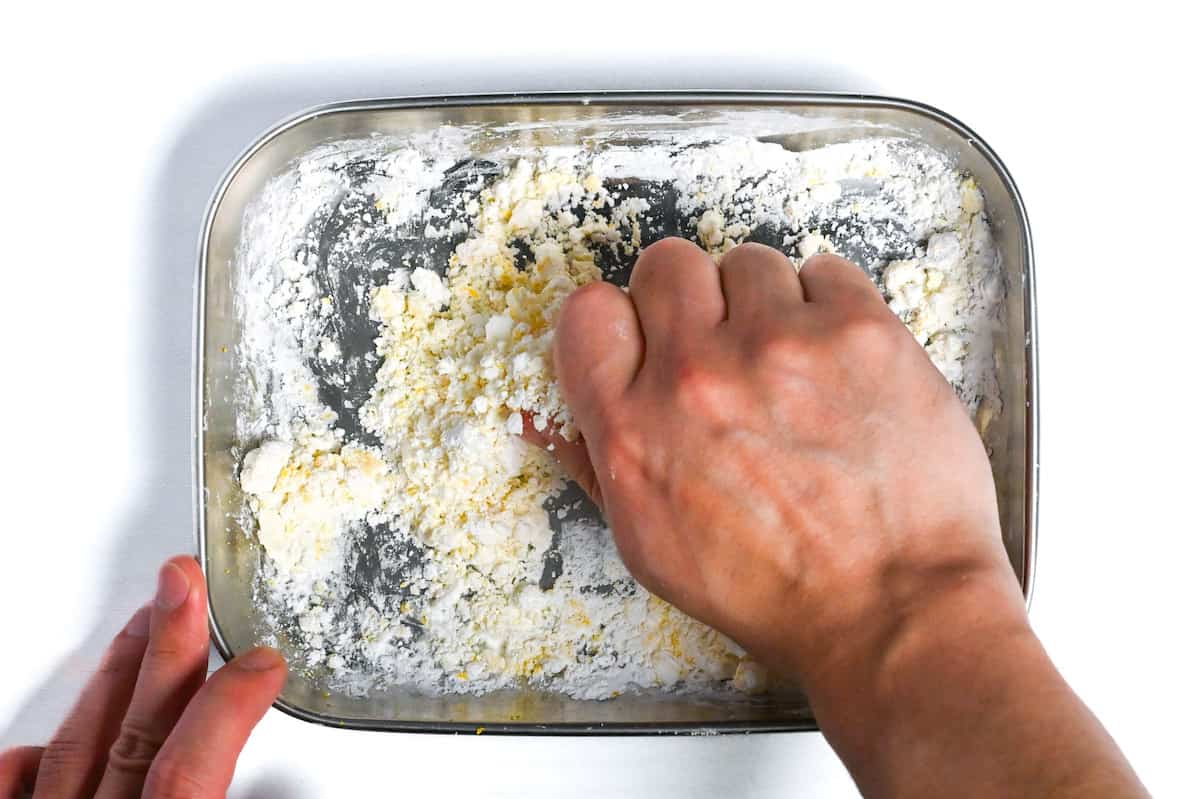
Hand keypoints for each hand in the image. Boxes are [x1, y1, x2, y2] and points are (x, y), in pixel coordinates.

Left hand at [0, 556, 285, 798]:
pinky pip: (14, 785)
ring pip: (76, 744)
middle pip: (134, 736)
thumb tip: (276, 784)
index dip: (226, 711)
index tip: (262, 662)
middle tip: (185, 583)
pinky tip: (55, 728)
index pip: (187, 771)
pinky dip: (34, 753)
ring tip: (145, 621)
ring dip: (116, 676)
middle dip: (168, 650)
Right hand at [534, 238, 1147, 797]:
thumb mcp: (651, 546)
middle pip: (666, 264)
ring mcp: (780, 344)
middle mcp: (696, 376)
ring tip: (792, 366)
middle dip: (691, 300)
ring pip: (747, 262)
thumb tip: (555, 417)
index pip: (587, 310)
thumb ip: (601, 464)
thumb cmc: (774, 590)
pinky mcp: (860, 331)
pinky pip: (824, 269)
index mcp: (632, 430)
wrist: (892, 607)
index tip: (648, 337)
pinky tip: (837, 360)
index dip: (620, 319)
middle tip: (725, 348)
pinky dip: (828, 305)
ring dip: (763, 304)